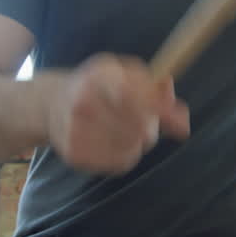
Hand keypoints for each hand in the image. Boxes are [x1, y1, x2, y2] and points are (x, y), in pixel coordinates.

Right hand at [46, 53, 189, 174]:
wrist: (53, 103)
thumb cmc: (99, 87)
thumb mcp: (125, 74)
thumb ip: (156, 90)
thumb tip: (182, 118)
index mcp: (99, 75)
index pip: (136, 96)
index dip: (161, 110)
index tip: (179, 121)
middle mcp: (83, 102)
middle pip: (139, 126)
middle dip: (151, 126)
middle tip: (148, 123)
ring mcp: (75, 130)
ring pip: (132, 146)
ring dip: (139, 141)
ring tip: (130, 131)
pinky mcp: (74, 154)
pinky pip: (119, 162)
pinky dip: (127, 155)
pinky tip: (118, 143)